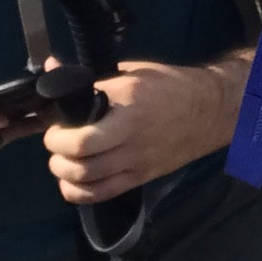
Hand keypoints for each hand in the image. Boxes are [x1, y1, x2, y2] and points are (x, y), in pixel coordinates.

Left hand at [40, 59, 235, 205]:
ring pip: (86, 177)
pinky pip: (101, 193)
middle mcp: (131, 132)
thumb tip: (51, 66)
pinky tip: (72, 182)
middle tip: (55, 140)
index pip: (82, 118)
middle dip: (56, 148)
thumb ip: (92, 76)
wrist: (210, 111)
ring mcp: (137, 159)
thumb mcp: (133, 72)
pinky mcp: (140, 177)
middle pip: (79, 152)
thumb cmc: (169, 85)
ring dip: (63, 171)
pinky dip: (78, 192)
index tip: (55, 119)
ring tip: (62, 160)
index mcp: (128, 101)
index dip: (58, 124)